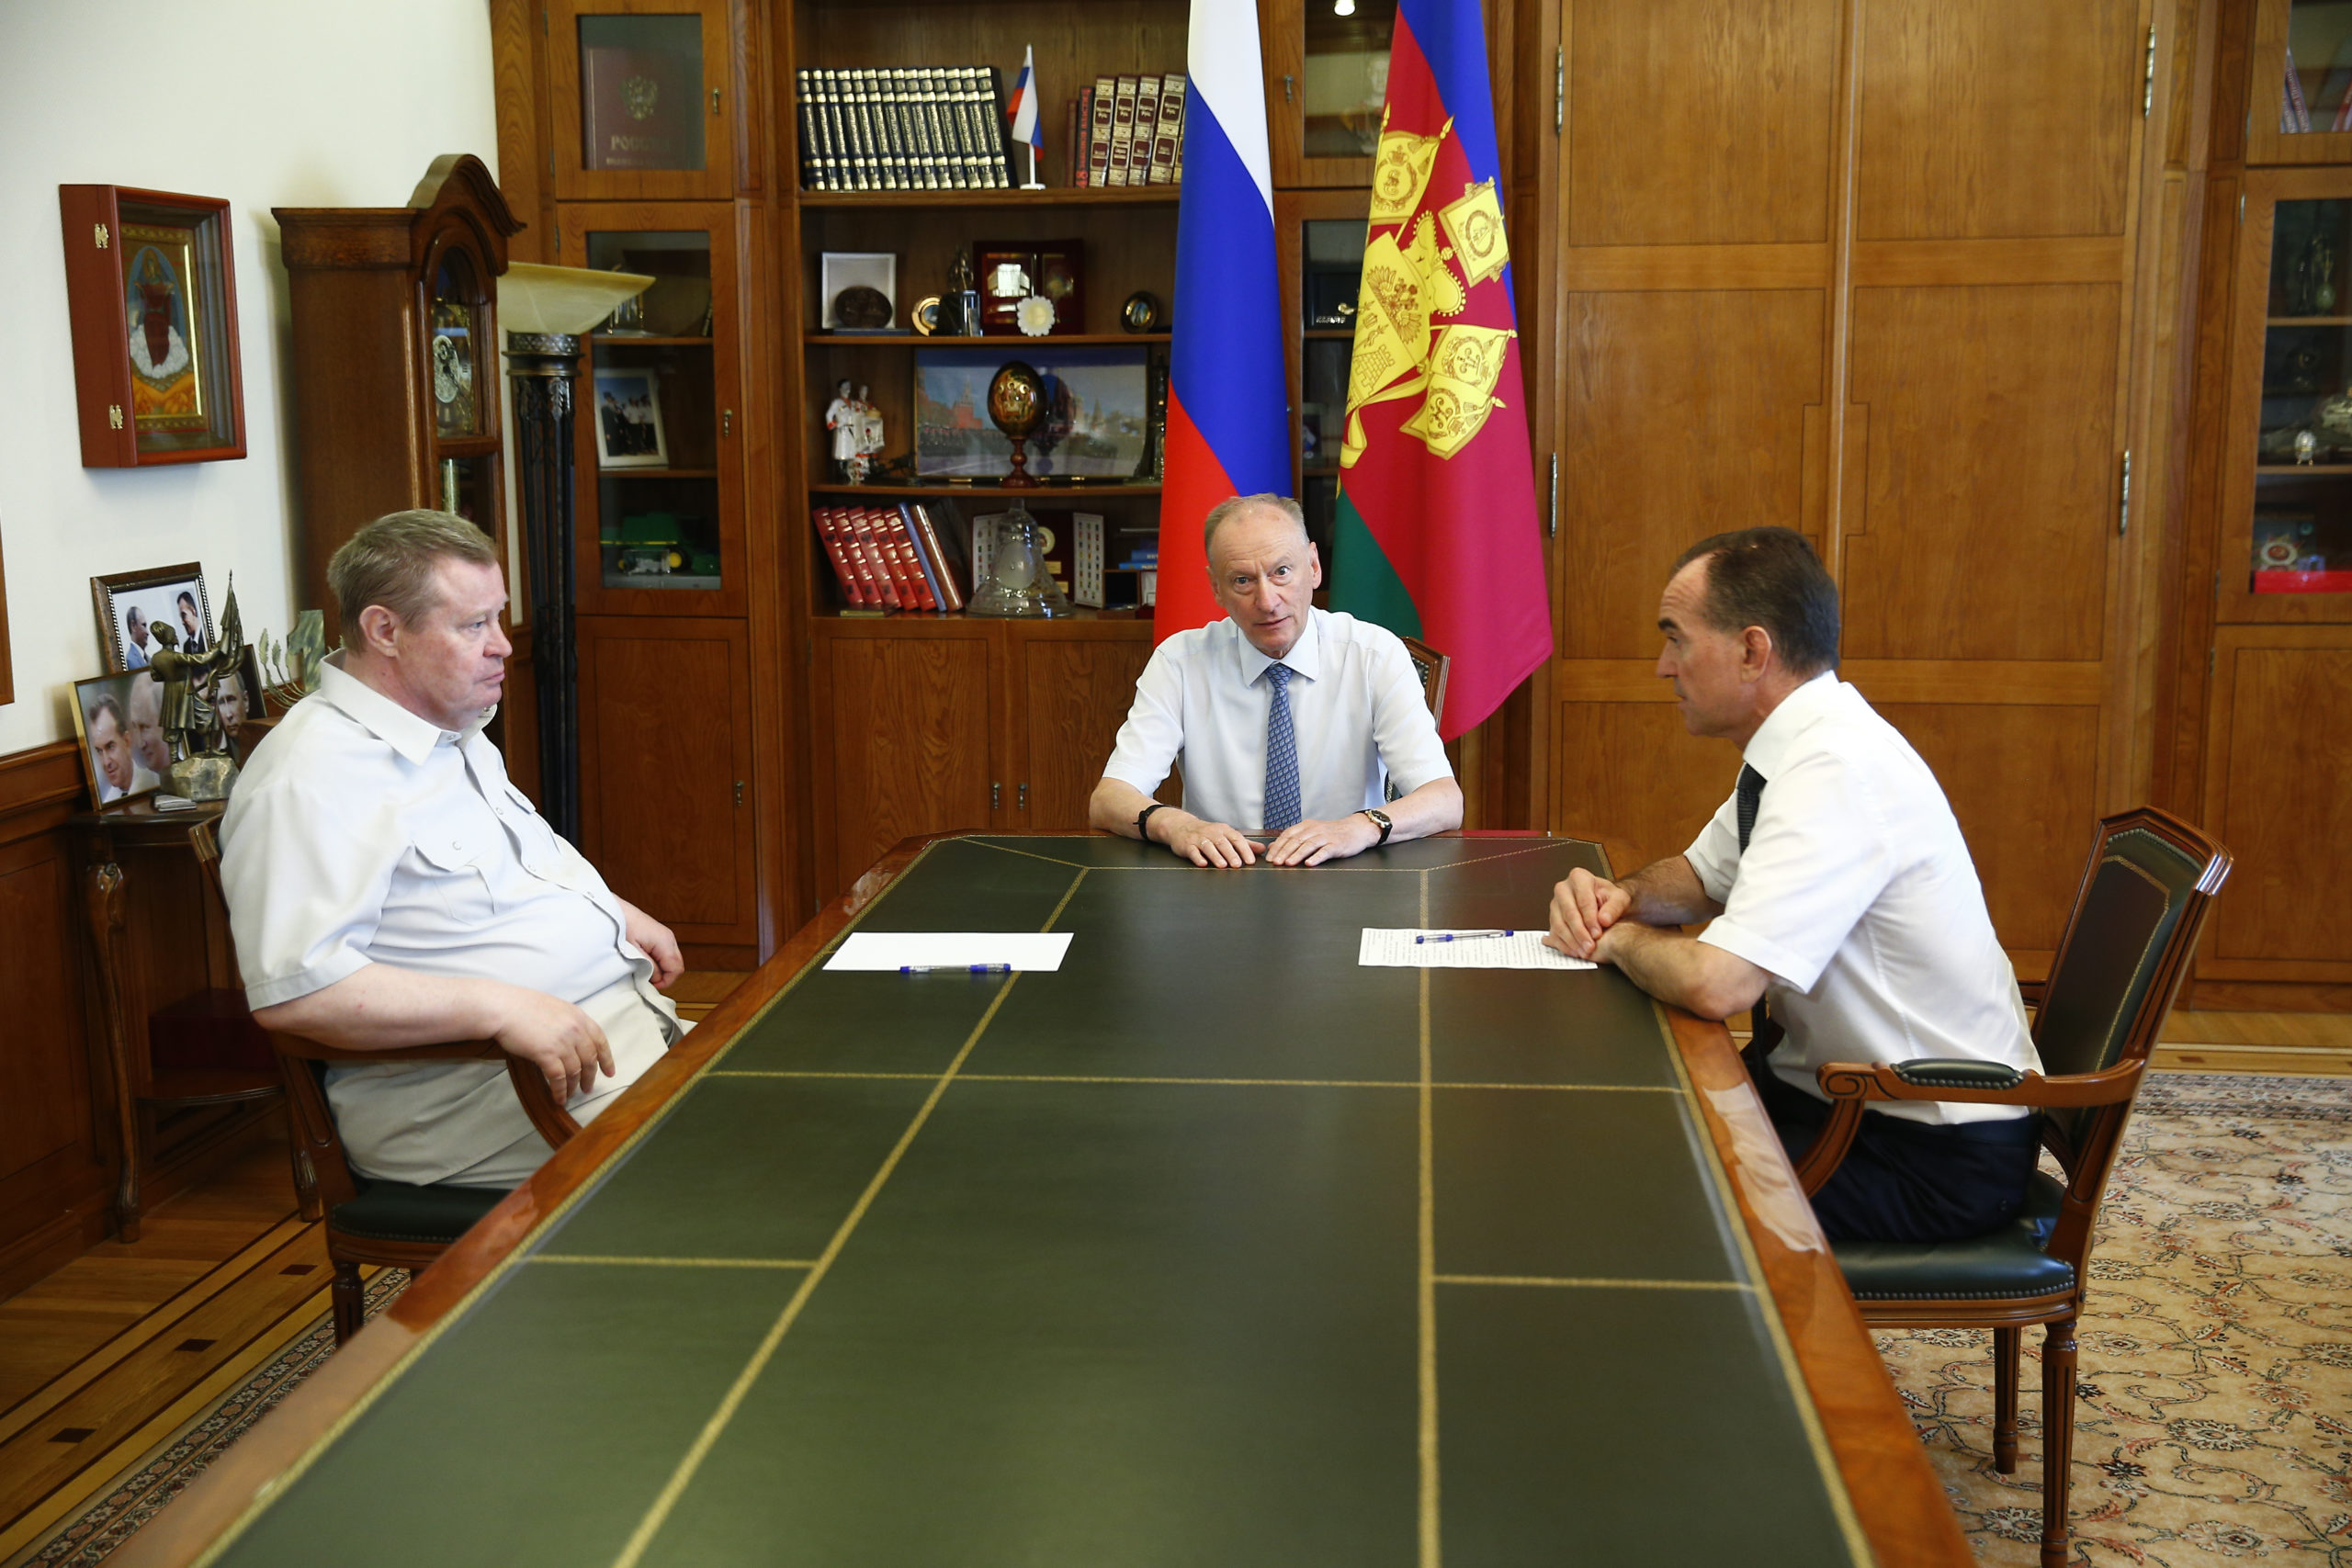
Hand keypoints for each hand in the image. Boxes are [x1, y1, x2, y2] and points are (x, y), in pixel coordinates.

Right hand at [490, 987, 614, 1102]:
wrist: (503, 1007)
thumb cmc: (521, 1006)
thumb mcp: (554, 1008)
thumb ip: (567, 1023)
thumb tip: (572, 1039)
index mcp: (579, 1016)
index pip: (600, 1040)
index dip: (606, 1058)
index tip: (609, 1072)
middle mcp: (575, 1030)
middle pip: (590, 1059)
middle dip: (590, 1076)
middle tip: (587, 1088)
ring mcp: (563, 1043)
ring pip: (575, 1071)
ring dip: (573, 1087)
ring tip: (570, 1095)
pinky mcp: (548, 1055)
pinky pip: (559, 1078)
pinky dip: (560, 1091)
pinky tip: (558, 1098)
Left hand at [619, 898, 684, 986]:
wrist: (613, 911)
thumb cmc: (621, 928)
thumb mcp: (634, 952)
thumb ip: (649, 967)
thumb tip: (657, 978)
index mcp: (665, 941)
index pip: (676, 969)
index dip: (666, 981)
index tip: (653, 986)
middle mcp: (669, 938)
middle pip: (677, 965)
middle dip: (666, 976)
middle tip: (650, 981)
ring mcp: (665, 936)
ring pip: (672, 960)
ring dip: (662, 969)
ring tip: (646, 971)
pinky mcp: (659, 936)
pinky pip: (666, 954)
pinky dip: (659, 961)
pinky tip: (646, 962)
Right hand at [1161, 814, 1258, 867]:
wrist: (1182, 826)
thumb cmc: (1208, 833)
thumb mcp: (1226, 835)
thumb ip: (1244, 843)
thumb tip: (1262, 849)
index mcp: (1223, 830)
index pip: (1236, 838)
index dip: (1244, 849)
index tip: (1250, 861)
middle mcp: (1212, 833)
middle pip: (1223, 843)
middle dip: (1231, 854)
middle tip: (1238, 865)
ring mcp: (1198, 838)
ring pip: (1208, 846)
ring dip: (1216, 856)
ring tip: (1223, 865)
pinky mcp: (1187, 845)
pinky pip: (1192, 851)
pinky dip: (1198, 857)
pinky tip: (1203, 864)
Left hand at [1263, 813, 1380, 866]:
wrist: (1357, 829)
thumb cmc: (1332, 833)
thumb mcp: (1311, 832)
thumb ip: (1292, 839)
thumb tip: (1272, 847)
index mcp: (1307, 826)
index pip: (1288, 835)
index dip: (1278, 846)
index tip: (1270, 858)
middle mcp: (1315, 829)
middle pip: (1296, 840)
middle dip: (1284, 852)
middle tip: (1276, 863)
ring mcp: (1326, 837)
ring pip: (1309, 845)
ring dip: (1297, 855)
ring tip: (1288, 864)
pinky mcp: (1337, 844)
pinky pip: (1325, 851)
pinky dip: (1317, 857)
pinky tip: (1309, 863)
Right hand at [1545, 867, 1631, 959]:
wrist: (1603, 904)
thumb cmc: (1610, 899)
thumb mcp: (1620, 899)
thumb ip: (1614, 907)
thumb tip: (1604, 919)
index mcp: (1578, 877)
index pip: (1583, 901)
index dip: (1590, 919)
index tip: (1598, 934)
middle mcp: (1562, 889)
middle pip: (1569, 913)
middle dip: (1580, 933)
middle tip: (1590, 947)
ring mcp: (1554, 904)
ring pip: (1559, 924)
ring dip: (1572, 941)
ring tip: (1585, 952)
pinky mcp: (1552, 918)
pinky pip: (1554, 933)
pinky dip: (1564, 945)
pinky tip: (1576, 952)